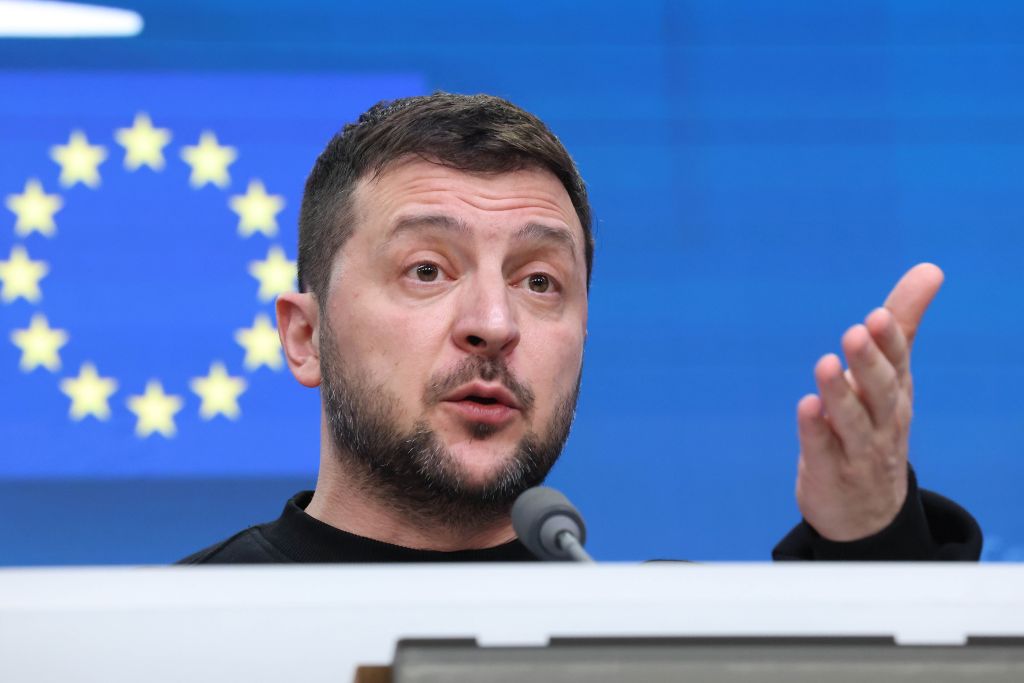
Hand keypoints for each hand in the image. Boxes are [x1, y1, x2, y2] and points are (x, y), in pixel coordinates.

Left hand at [795, 263, 943, 540]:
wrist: (869, 512)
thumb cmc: (877, 427)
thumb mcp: (891, 377)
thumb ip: (903, 323)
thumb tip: (930, 269)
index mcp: (895, 393)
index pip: (897, 363)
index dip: (890, 341)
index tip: (879, 315)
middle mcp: (882, 420)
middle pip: (880, 390)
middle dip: (870, 361)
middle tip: (857, 331)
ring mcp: (857, 449)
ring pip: (852, 421)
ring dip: (839, 393)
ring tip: (825, 364)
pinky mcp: (829, 472)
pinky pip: (822, 449)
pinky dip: (815, 429)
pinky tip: (806, 407)